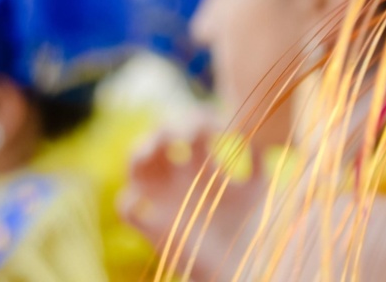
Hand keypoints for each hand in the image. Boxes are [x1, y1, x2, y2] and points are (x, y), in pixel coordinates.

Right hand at [119, 127, 266, 278]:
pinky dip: (130, 199)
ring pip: (134, 164)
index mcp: (200, 166)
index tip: (218, 124)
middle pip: (156, 138)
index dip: (198, 118)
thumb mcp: (256, 191)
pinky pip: (126, 207)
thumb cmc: (245, 227)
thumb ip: (259, 165)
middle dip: (167, 127)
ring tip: (163, 149)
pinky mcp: (153, 225)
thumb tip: (259, 137)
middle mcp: (177, 178)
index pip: (188, 128)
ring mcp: (162, 199)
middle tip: (187, 133)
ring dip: (141, 150)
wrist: (236, 267)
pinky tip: (149, 198)